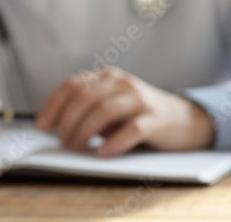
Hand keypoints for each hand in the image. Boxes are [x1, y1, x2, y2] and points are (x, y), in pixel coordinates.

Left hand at [34, 66, 214, 156]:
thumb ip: (89, 111)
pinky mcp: (156, 119)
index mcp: (107, 78)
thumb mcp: (113, 109)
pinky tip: (102, 153)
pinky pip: (131, 129)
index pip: (72, 85)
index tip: (41, 125)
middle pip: (84, 97)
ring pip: (103, 111)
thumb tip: (58, 127)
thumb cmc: (142, 117)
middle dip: (67, 121)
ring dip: (84, 132)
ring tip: (78, 148)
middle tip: (62, 141)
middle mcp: (122, 83)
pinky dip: (113, 142)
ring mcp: (140, 100)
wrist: (189, 120)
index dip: (53, 105)